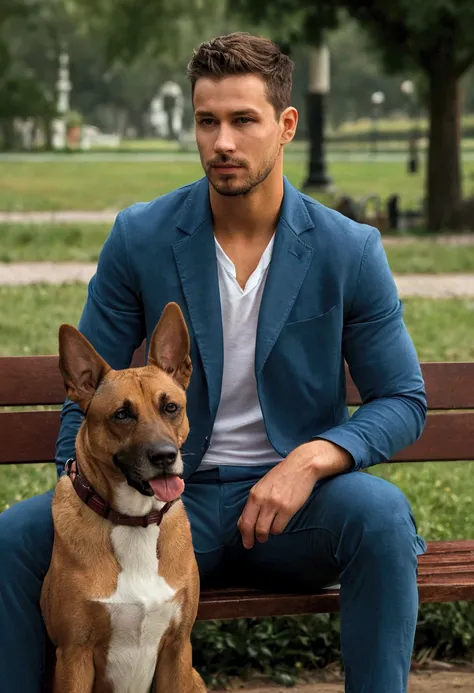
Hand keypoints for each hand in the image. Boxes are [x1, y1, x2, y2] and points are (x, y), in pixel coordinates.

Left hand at [237, 440, 351, 548]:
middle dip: (252, 539)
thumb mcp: (263, 485)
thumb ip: (255, 501)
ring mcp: (275, 505)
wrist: (301, 466)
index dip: (243, 534)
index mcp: (254, 494)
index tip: (246, 541)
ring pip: (265, 530)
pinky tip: (279, 526)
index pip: (243, 520)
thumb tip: (246, 519)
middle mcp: (262, 500)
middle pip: (252, 528)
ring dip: (266, 535)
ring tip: (268, 534)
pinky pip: (279, 528)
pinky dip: (277, 530)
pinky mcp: (288, 509)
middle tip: (255, 543)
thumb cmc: (281, 475)